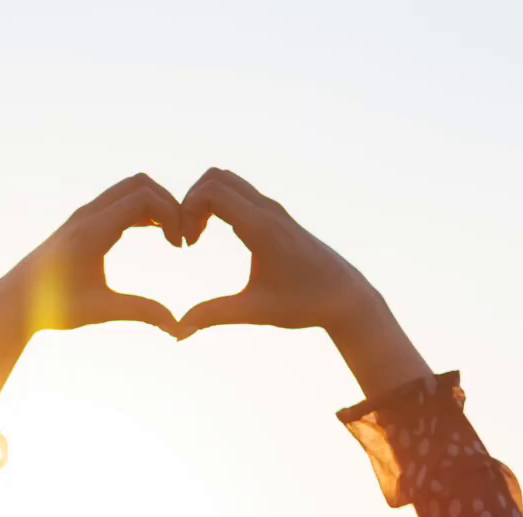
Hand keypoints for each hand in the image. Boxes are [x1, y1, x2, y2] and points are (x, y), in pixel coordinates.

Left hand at [0, 174, 184, 362]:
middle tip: (181, 236)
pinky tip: (155, 233)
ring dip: (156, 204)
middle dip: (169, 203)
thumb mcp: (101, 311)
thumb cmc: (55, 307)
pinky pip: (119, 200)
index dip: (171, 215)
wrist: (16, 300)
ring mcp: (84, 215)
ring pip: (130, 188)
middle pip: (139, 184)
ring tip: (172, 235)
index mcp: (92, 232)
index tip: (180, 246)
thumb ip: (141, 312)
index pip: (143, 199)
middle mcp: (87, 215)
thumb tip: (178, 328)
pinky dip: (142, 208)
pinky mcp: (83, 220)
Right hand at [172, 168, 381, 340]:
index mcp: (262, 228)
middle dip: (190, 201)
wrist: (344, 296)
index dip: (187, 211)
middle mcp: (268, 211)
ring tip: (197, 236)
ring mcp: (273, 209)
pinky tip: (214, 234)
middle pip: (215, 177)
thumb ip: (214, 315)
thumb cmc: (304, 304)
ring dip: (203, 200)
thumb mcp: (256, 311)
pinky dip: (217, 204)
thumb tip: (178, 333)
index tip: (186, 245)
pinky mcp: (275, 215)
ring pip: (227, 180)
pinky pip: (238, 192)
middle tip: (188, 237)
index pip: (212, 192)